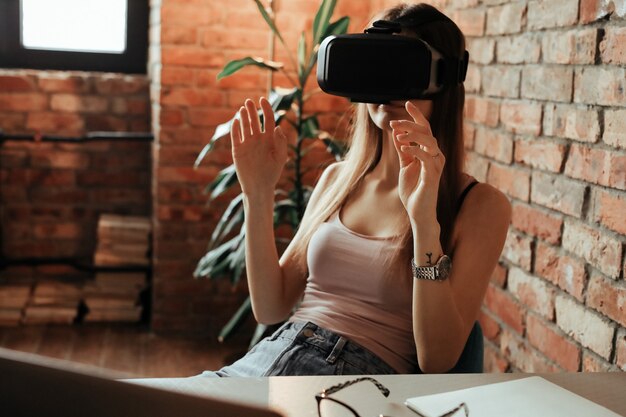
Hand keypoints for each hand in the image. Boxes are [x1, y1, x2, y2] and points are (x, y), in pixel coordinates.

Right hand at [231, 97, 287, 196]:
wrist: (259, 187)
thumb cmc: (272, 174)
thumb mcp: (280, 158)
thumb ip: (280, 142)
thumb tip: (278, 127)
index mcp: (269, 139)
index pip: (268, 119)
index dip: (266, 109)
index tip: (263, 100)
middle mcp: (258, 139)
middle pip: (255, 120)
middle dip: (252, 110)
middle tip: (249, 101)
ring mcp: (247, 144)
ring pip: (245, 126)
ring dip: (244, 116)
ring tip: (243, 108)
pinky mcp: (238, 150)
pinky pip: (235, 137)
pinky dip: (235, 129)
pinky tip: (236, 120)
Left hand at [390, 101, 444, 226]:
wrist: (418, 211)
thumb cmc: (413, 190)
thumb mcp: (404, 166)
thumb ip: (403, 150)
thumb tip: (397, 134)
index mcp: (428, 152)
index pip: (425, 129)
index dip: (416, 115)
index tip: (407, 103)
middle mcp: (435, 155)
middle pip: (426, 131)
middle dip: (410, 123)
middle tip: (394, 122)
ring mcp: (436, 164)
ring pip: (429, 141)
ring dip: (413, 135)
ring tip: (399, 133)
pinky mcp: (433, 174)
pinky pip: (426, 157)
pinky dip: (415, 150)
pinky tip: (404, 148)